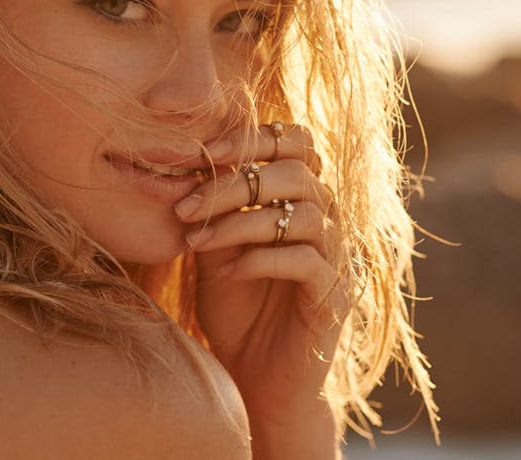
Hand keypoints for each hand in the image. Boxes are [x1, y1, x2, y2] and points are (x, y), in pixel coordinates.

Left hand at [175, 122, 350, 432]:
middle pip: (299, 172)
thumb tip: (184, 164)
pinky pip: (308, 262)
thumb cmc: (235, 311)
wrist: (256, 382)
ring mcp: (336, 260)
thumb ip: (211, 210)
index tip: (203, 153)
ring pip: (306, 214)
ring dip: (243, 221)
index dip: (254, 138)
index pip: (297, 142)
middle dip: (235, 183)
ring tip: (199, 240)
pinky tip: (230, 271)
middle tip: (187, 206)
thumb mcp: (214, 251)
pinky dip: (263, 259)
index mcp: (301, 201)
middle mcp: (327, 222)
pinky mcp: (334, 299)